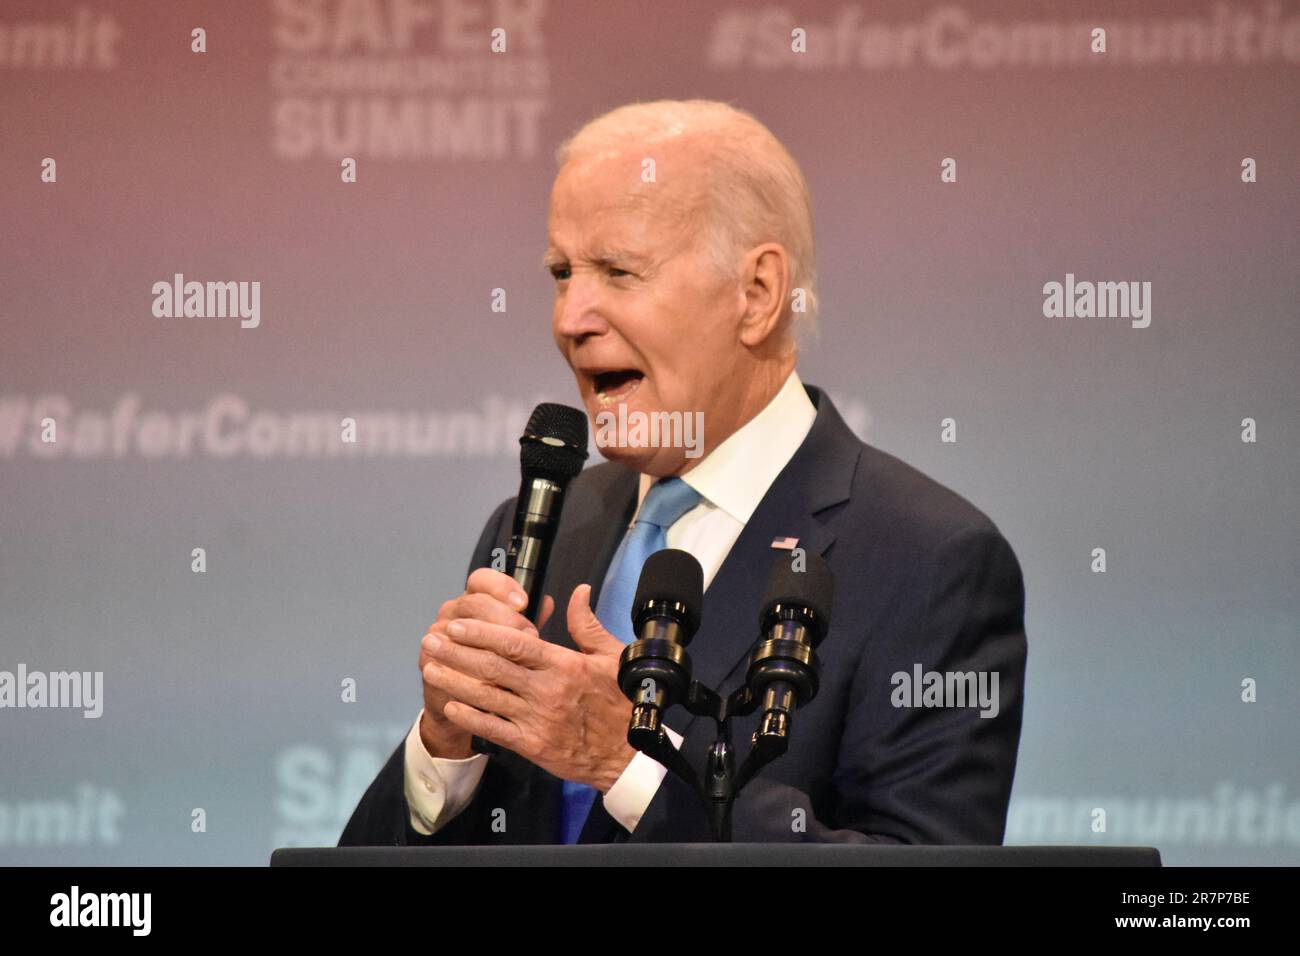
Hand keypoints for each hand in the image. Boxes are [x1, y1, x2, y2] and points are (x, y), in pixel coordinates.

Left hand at [422, 583, 636, 790]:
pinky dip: (469, 716)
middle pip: (493, 667)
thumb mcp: (611, 656)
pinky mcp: (532, 745)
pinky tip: (450, 705)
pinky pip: (493, 728)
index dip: (482, 632)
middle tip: (433, 640)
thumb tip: (578, 591)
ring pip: (487, 696)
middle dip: (457, 652)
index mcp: (564, 664)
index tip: (458, 624)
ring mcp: (537, 719)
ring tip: (430, 668)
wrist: (626, 753)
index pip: (515, 642)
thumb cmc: (619, 701)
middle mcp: (547, 690)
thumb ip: (587, 624)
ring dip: (454, 681)